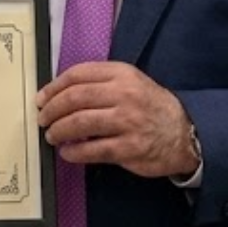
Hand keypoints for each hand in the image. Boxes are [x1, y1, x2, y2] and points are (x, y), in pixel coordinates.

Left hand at [37, 61, 199, 178]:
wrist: (185, 133)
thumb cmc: (150, 107)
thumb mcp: (130, 81)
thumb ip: (99, 82)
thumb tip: (59, 92)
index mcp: (122, 74)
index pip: (78, 75)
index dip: (53, 87)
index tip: (42, 97)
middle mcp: (124, 95)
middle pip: (74, 98)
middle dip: (51, 109)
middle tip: (42, 118)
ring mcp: (127, 122)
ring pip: (79, 123)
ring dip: (58, 130)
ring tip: (52, 135)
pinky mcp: (129, 148)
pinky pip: (92, 150)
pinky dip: (74, 152)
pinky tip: (67, 152)